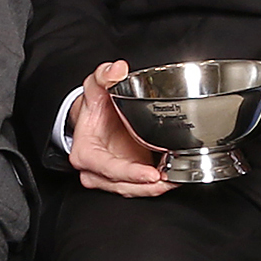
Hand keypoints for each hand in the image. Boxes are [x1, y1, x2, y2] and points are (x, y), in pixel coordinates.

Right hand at [68, 61, 174, 196]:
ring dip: (154, 188)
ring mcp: (110, 178)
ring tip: (175, 179)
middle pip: (123, 186)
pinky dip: (157, 185)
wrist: (96, 117)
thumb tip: (117, 70)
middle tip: (170, 179)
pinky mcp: (125, 179)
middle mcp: (96, 171)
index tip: (150, 174)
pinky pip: (141, 187)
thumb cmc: (94, 107)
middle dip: (147, 186)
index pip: (109, 169)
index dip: (130, 174)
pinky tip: (172, 177)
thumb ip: (105, 75)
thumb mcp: (96, 86)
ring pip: (133, 190)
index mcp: (86, 153)